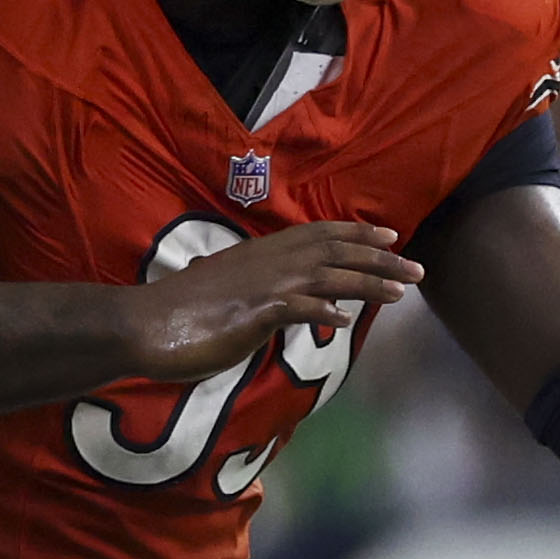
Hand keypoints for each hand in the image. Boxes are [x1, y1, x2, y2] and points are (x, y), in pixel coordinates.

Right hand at [119, 222, 423, 381]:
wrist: (141, 326)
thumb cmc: (183, 313)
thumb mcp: (230, 294)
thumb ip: (259, 293)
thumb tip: (280, 303)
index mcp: (261, 255)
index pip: (317, 235)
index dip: (355, 233)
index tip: (390, 235)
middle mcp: (266, 263)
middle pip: (333, 253)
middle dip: (379, 259)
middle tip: (418, 268)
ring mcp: (259, 287)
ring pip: (325, 277)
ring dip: (367, 283)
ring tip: (402, 292)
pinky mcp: (250, 314)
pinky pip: (294, 309)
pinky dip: (321, 311)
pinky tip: (345, 320)